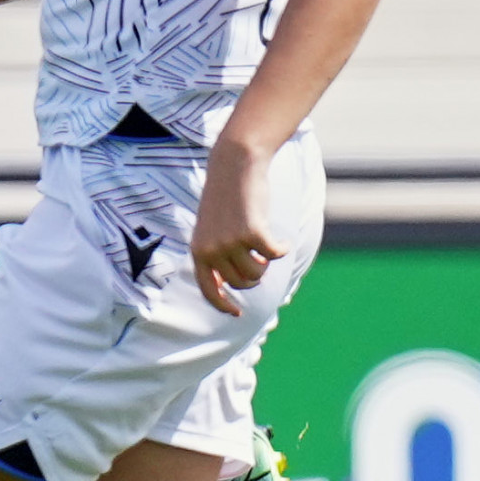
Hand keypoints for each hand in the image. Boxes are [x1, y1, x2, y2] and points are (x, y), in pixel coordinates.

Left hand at [192, 145, 282, 316]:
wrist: (234, 165)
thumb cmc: (225, 198)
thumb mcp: (212, 228)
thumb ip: (216, 254)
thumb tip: (231, 286)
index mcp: (198, 250)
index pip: (208, 289)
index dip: (223, 304)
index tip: (237, 314)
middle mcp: (211, 250)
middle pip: (241, 282)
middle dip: (254, 273)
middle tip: (257, 254)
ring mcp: (231, 242)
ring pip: (257, 273)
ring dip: (265, 261)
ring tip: (262, 241)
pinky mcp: (252, 233)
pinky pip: (274, 255)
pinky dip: (282, 248)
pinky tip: (281, 240)